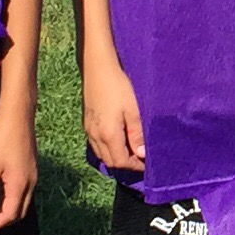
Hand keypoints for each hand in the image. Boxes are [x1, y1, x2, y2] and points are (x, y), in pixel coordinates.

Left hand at [0, 104, 38, 232]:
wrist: (18, 118)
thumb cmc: (1, 140)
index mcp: (20, 185)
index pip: (10, 214)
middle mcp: (31, 183)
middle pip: (20, 212)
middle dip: (4, 220)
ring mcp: (34, 175)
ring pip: (24, 202)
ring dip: (9, 209)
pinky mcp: (32, 168)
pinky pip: (25, 191)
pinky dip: (14, 199)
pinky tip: (2, 193)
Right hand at [81, 55, 143, 173]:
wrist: (97, 68)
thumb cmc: (118, 86)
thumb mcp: (133, 110)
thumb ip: (136, 134)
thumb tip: (142, 154)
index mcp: (108, 134)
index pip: (121, 162)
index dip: (135, 166)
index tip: (147, 163)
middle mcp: (95, 136)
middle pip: (110, 162)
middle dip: (126, 164)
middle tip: (141, 157)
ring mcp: (88, 130)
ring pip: (102, 155)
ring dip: (116, 157)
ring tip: (131, 150)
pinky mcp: (86, 123)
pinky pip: (96, 145)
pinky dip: (107, 149)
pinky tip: (117, 140)